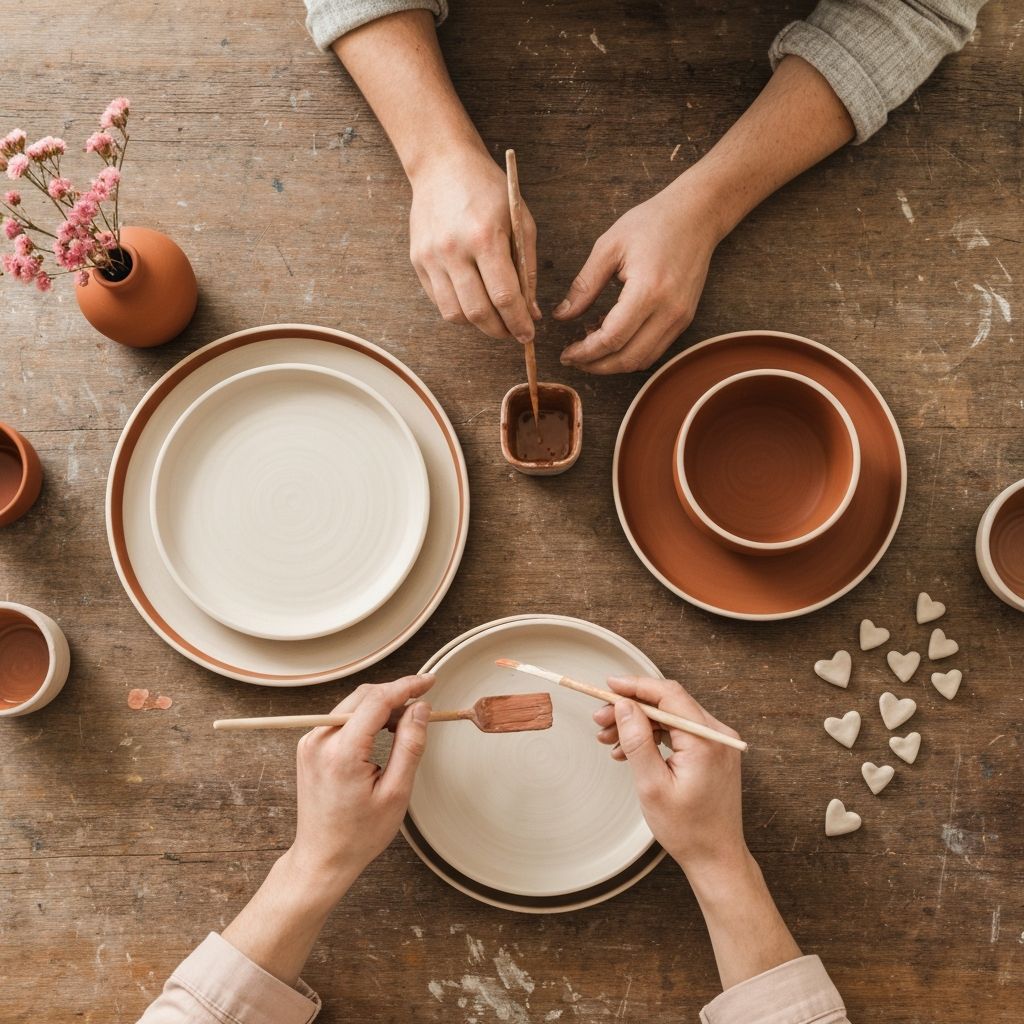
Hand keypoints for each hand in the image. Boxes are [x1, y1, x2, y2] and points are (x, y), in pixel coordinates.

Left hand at [289, 673, 434, 895]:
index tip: (429, 681)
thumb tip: (419, 709)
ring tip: (404, 726)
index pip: (377, 700)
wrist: (323, 857)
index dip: (407, 686)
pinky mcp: (310, 746)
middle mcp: (320, 741)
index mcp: (342, 753)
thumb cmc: (359, 834)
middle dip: (395, 695)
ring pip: (353, 704)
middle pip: (364, 696)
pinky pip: (342, 718)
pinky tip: (381, 733)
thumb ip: (410, 745)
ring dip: (381, 707)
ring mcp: (311, 742)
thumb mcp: (396, 792)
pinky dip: (365, 718)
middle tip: (422, 707)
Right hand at [409, 147, 539, 343]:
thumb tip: (530, 312)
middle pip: (478, 312)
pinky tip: (474, 301)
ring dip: (478, 325)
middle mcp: (453, 249)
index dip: (518, 323)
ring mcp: (431, 257)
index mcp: (484, 237)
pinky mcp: (417, 261)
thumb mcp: (520, 221)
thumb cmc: (488, 191)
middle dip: (500, 330)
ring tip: (494, 319)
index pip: (504, 296)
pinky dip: (459, 310)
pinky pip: (439, 302)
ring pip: (455, 314)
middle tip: (513, 332)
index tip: (528, 334)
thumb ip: (527, 268)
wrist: (443, 166)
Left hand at [554, 176, 720, 373]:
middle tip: (573, 358)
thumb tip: (561, 316)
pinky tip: (612, 336)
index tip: (565, 353)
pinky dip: (631, 352)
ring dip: (613, 363)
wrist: (697, 215)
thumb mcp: (609, 246)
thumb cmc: (652, 223)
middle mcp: (669, 311)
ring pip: (642, 360)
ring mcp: (680, 318)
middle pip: (627, 358)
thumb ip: (584, 285)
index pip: (612, 338)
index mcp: (648, 290)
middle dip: (596, 365)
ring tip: (590, 346)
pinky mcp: (684, 320)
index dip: (585, 352)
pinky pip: (655, 350)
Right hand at [592, 677, 744, 875]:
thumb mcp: (652, 785)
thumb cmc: (687, 829)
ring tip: (608, 739)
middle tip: (600, 719)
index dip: (635, 686)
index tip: (608, 686)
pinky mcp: (711, 752)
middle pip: (667, 704)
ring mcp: (717, 743)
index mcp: (706, 740)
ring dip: (637, 724)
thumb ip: (637, 740)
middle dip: (630, 708)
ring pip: (669, 717)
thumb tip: (624, 705)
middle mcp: (717, 735)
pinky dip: (652, 737)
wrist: (715, 857)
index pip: (668, 695)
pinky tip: (628, 751)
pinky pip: (677, 732)